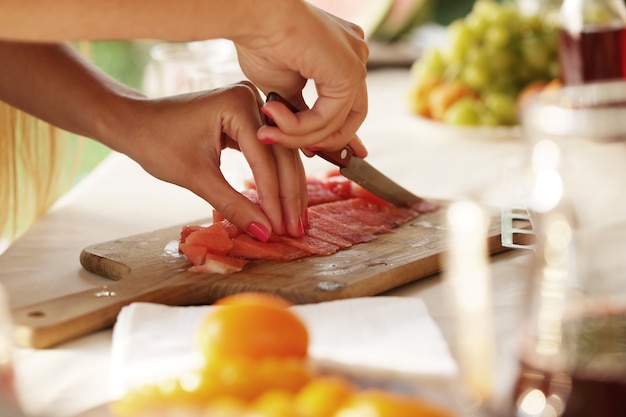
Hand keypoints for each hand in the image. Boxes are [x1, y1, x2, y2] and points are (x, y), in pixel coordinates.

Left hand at [118, 82, 306, 238]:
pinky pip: (267, 152)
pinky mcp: (247, 118)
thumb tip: (265, 233)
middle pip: (281, 155)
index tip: (282, 230)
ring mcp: (251, 106)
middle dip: (287, 196)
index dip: (274, 199)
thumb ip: (233, 205)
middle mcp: (252, 98)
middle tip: (296, 230)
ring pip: (279, 155)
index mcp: (238, 103)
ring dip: (286, 189)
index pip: (265, 159)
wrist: (133, 123)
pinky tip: (281, 203)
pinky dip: (273, 178)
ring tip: (294, 222)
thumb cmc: (157, 144)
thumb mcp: (197, 178)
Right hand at [233, 1, 368, 157]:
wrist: (252, 15)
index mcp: (342, 56)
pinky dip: (299, 127)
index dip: (334, 134)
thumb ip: (300, 113)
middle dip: (327, 141)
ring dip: (298, 136)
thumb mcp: (283, 88)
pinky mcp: (350, 72)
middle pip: (352, 116)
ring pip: (337, 123)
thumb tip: (309, 143)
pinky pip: (328, 118)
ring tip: (268, 132)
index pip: (348, 104)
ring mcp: (357, 62)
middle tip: (301, 152)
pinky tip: (273, 117)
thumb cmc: (259, 43)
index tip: (315, 151)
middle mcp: (355, 55)